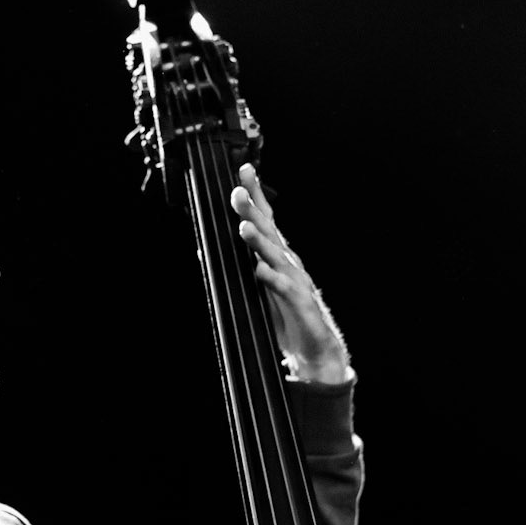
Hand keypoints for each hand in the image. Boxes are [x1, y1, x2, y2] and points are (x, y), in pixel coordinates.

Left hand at [229, 164, 351, 384]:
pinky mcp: (301, 305)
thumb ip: (243, 265)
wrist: (316, 353)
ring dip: (260, 241)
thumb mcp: (260, 287)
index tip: (244, 171)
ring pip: (277, 257)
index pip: (267, 220)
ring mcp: (297, 283)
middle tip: (238, 191)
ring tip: (244, 227)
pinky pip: (284, 290)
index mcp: (280, 257)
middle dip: (254, 210)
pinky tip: (259, 270)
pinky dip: (272, 279)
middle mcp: (290, 264)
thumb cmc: (288, 317)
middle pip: (270, 232)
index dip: (256, 195)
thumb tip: (209, 249)